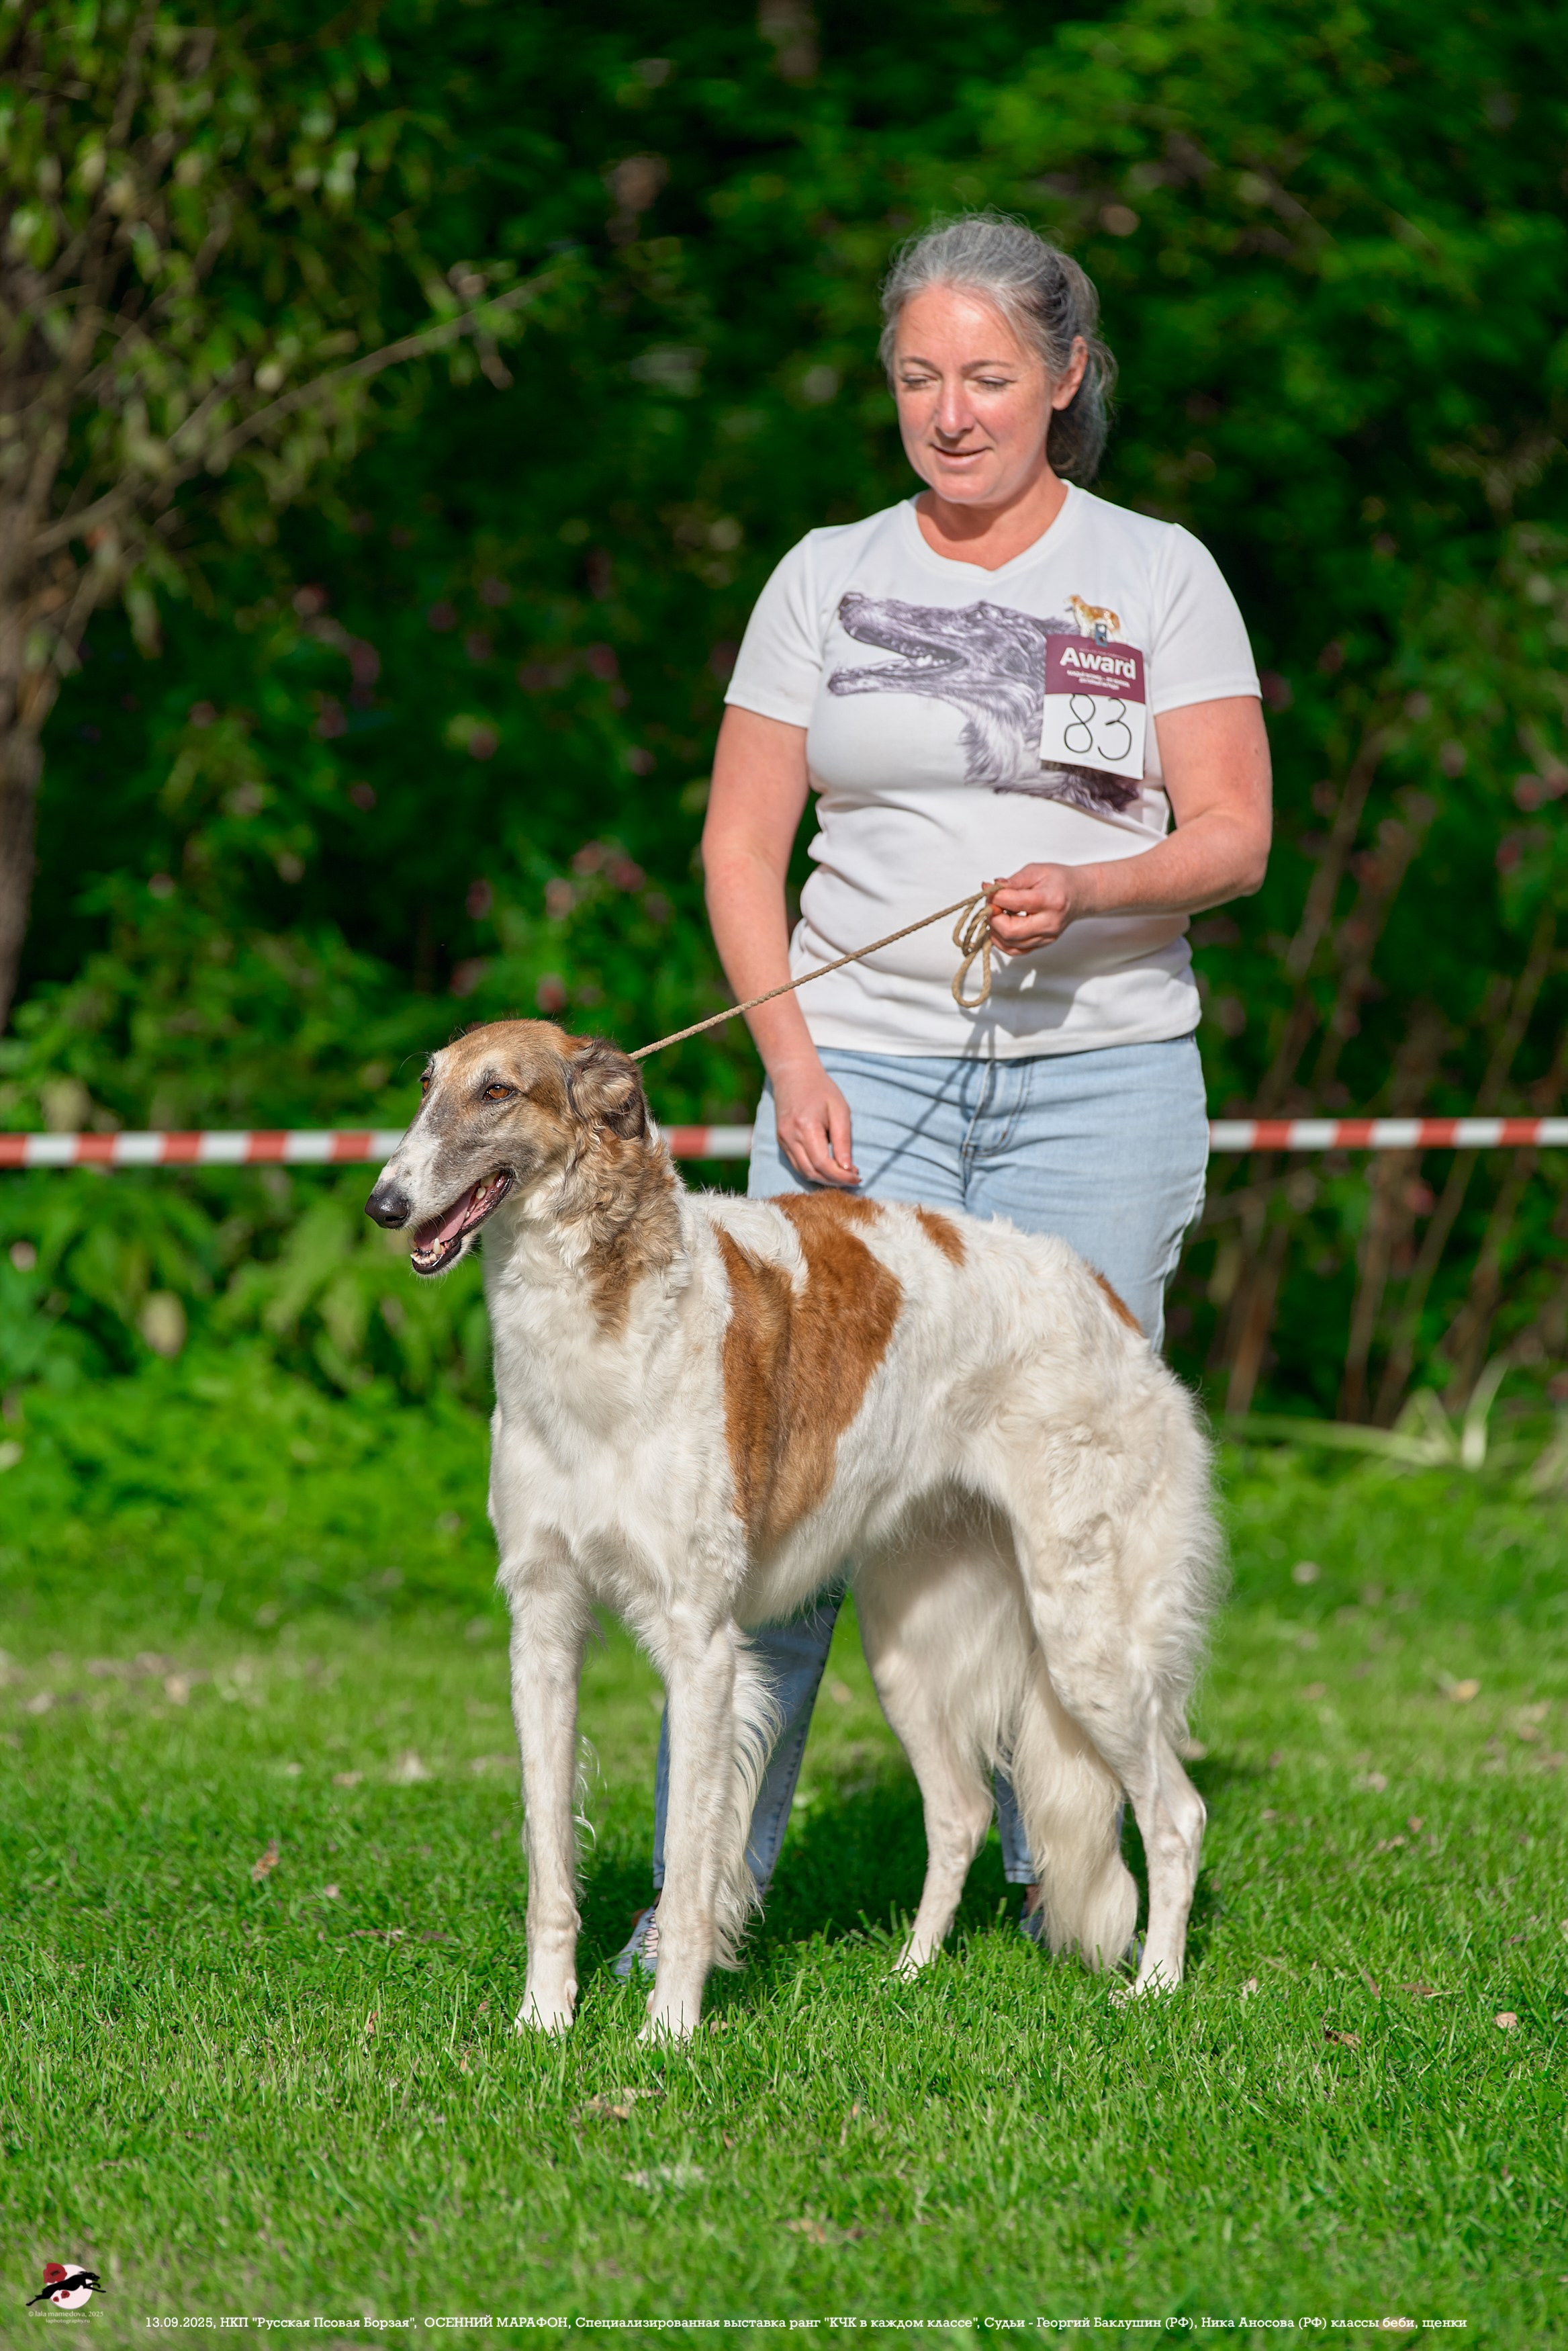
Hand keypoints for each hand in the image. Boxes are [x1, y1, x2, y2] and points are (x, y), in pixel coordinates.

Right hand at [770, 1059, 858, 1186]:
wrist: (793, 1075)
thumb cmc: (821, 1090)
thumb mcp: (840, 1110)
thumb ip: (843, 1141)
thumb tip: (848, 1169)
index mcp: (806, 1127)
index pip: (823, 1164)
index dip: (841, 1177)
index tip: (858, 1178)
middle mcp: (790, 1137)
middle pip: (812, 1173)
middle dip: (834, 1181)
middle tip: (853, 1178)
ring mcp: (783, 1141)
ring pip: (803, 1172)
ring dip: (824, 1179)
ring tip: (843, 1174)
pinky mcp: (781, 1142)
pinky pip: (797, 1165)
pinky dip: (813, 1171)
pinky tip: (828, 1167)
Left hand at [985, 862, 1087, 954]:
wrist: (1079, 895)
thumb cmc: (1059, 880)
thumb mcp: (1037, 870)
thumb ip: (1013, 880)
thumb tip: (990, 888)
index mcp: (1050, 900)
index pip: (1014, 903)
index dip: (995, 897)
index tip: (989, 889)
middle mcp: (1049, 923)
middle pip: (1010, 931)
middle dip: (993, 918)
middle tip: (992, 905)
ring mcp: (1046, 937)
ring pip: (1010, 943)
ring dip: (995, 929)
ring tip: (997, 913)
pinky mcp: (1042, 945)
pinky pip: (1015, 950)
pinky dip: (1002, 940)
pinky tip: (1002, 926)